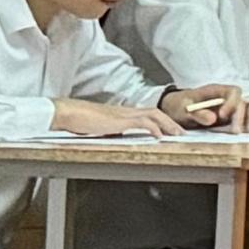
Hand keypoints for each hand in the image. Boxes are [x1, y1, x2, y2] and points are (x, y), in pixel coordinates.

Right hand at [52, 99, 171, 139]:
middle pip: (155, 112)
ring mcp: (123, 114)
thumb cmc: (79, 120)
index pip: (147, 113)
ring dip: (168, 124)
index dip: (161, 120)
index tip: (170, 129)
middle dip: (170, 122)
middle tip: (181, 133)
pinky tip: (159, 136)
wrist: (67, 113)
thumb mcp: (100, 127)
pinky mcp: (119, 120)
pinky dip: (153, 128)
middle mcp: (125, 111)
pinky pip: (141, 122)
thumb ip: (111, 130)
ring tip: (177, 134)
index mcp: (121, 112)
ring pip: (153, 114)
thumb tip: (116, 137)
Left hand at [158, 85, 248, 130]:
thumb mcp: (183, 108)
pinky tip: (245, 135)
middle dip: (243, 116)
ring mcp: (230, 109)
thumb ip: (197, 113)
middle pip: (244, 102)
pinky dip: (246, 126)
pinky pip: (244, 121)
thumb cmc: (179, 105)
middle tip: (236, 131)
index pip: (234, 92)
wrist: (176, 110)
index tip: (222, 116)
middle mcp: (227, 99)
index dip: (232, 103)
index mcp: (217, 91)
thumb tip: (213, 118)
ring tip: (246, 134)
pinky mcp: (230, 120)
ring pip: (248, 111)